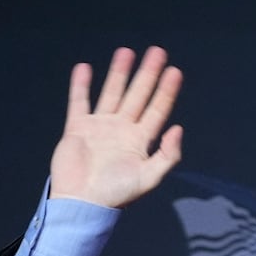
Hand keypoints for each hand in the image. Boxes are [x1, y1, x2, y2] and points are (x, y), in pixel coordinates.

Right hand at [49, 46, 183, 207]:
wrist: (82, 203)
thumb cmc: (116, 195)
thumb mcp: (149, 179)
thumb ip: (167, 155)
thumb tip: (178, 128)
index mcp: (140, 141)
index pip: (157, 110)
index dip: (166, 91)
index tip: (175, 71)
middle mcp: (122, 130)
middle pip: (138, 95)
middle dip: (148, 74)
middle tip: (158, 52)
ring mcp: (100, 128)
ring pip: (112, 93)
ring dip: (120, 73)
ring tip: (127, 52)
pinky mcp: (77, 128)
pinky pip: (80, 102)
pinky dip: (81, 86)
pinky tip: (85, 68)